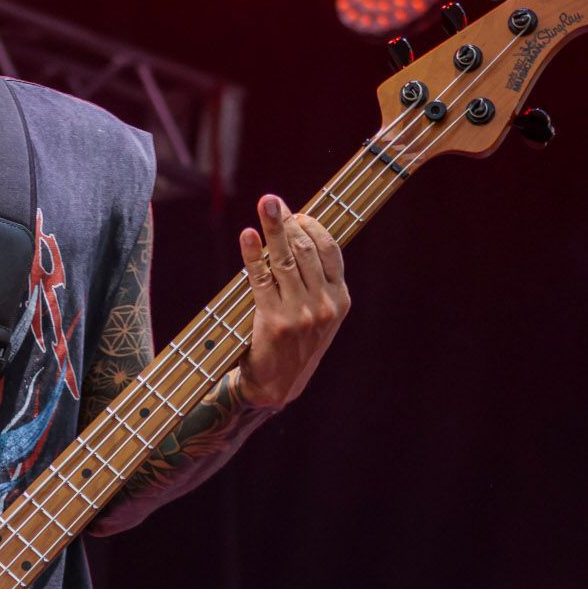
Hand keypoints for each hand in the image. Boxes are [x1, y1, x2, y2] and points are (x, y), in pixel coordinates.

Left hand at [238, 194, 349, 409]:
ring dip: (273, 228)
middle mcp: (325, 304)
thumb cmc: (294, 344)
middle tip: (271, 201)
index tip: (296, 212)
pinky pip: (260, 279)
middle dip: (289, 221)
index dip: (313, 227)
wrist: (277, 387)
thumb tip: (298, 237)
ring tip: (264, 205)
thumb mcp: (318, 316)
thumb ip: (315, 283)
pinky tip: (247, 236)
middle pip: (306, 250)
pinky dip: (252, 254)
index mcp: (340, 300)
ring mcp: (301, 313)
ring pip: (285, 260)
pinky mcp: (275, 321)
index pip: (331, 251)